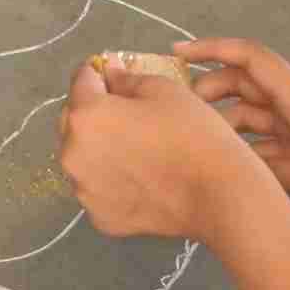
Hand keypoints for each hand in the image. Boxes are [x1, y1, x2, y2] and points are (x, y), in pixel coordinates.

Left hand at [57, 59, 266, 241]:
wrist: (216, 192)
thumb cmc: (190, 132)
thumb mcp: (161, 89)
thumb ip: (124, 78)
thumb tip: (107, 72)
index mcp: (85, 115)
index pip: (81, 80)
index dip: (99, 72)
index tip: (117, 75)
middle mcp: (72, 153)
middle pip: (72, 120)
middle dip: (93, 109)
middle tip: (127, 112)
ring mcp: (84, 190)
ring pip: (81, 156)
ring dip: (97, 146)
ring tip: (134, 147)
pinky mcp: (99, 218)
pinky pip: (95, 187)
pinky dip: (108, 178)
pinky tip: (137, 176)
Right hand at [179, 38, 289, 213]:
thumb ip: (267, 169)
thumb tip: (227, 161)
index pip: (249, 59)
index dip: (212, 49)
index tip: (177, 52)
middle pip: (247, 82)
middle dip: (211, 89)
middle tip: (180, 113)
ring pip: (256, 110)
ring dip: (228, 118)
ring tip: (198, 139)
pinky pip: (271, 132)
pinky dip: (249, 141)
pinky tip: (232, 160)